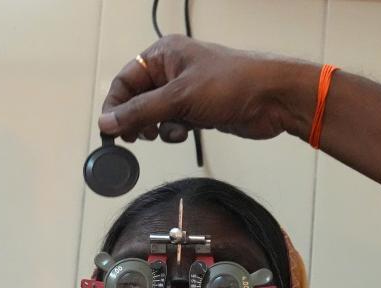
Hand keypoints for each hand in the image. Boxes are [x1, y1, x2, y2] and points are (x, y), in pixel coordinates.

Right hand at [98, 35, 315, 143]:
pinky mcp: (199, 110)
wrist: (272, 99)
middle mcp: (172, 70)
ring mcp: (186, 91)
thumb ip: (141, 111)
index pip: (126, 80)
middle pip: (138, 99)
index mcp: (163, 55)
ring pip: (156, 114)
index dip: (116, 106)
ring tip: (164, 132)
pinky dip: (173, 131)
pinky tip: (184, 133)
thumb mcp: (180, 98)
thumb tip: (107, 122)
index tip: (110, 131)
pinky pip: (174, 123)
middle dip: (136, 119)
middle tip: (136, 139)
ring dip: (156, 127)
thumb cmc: (231, 85)